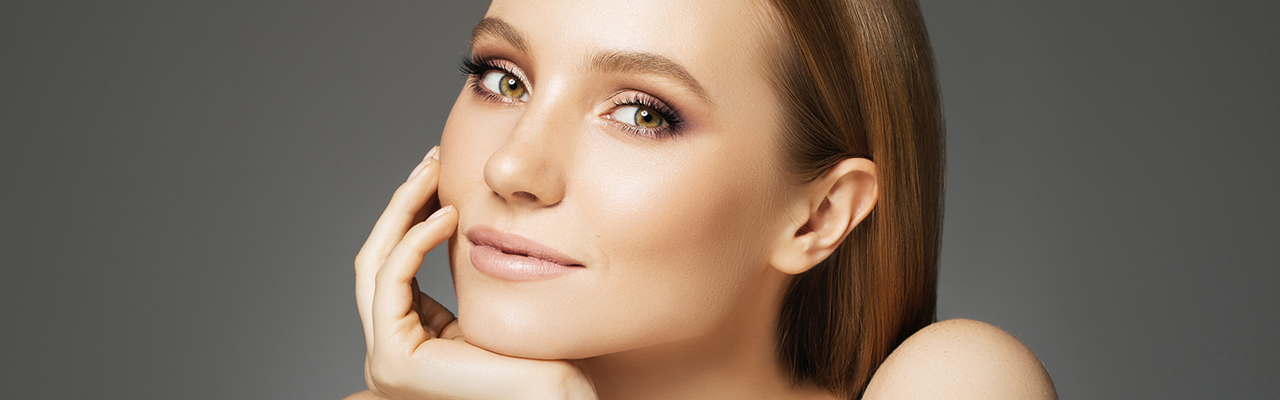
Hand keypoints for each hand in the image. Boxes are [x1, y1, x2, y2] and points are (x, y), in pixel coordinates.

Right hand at [352, 146, 596, 399]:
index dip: (415, 215)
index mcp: (415, 341)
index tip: (439, 173)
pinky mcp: (395, 359)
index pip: (399, 266)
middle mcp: (392, 352)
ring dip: (404, 209)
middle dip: (403, 204)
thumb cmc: (546, 361)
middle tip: (431, 160)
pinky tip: (446, 214)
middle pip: (379, 259)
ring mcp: (387, 358)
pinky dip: (415, 240)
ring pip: (376, 264)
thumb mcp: (497, 299)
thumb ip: (472, 269)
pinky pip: (393, 281)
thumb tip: (469, 213)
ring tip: (433, 170)